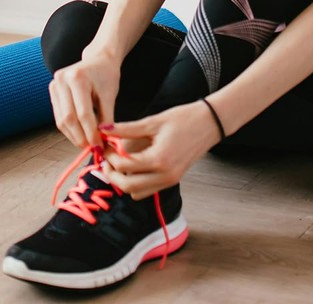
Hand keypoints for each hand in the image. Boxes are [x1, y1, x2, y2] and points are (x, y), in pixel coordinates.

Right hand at [49, 53, 119, 148]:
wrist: (98, 59)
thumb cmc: (106, 76)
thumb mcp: (110, 96)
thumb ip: (107, 119)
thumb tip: (103, 143)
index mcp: (78, 78)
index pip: (83, 114)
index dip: (91, 133)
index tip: (100, 147)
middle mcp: (62, 80)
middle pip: (69, 118)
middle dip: (81, 138)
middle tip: (93, 149)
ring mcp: (54, 84)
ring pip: (61, 120)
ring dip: (74, 136)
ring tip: (87, 144)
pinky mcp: (52, 90)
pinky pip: (59, 116)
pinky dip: (69, 129)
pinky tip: (80, 135)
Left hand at [101, 100, 222, 199]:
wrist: (209, 123)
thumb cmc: (183, 119)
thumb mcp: (152, 122)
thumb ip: (126, 129)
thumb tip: (103, 130)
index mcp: (159, 160)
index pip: (124, 166)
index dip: (109, 156)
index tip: (104, 145)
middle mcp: (165, 176)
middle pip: (128, 187)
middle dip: (112, 174)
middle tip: (106, 159)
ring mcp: (170, 180)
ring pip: (137, 193)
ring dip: (123, 181)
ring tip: (117, 161)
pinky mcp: (172, 180)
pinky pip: (148, 190)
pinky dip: (136, 183)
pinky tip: (132, 165)